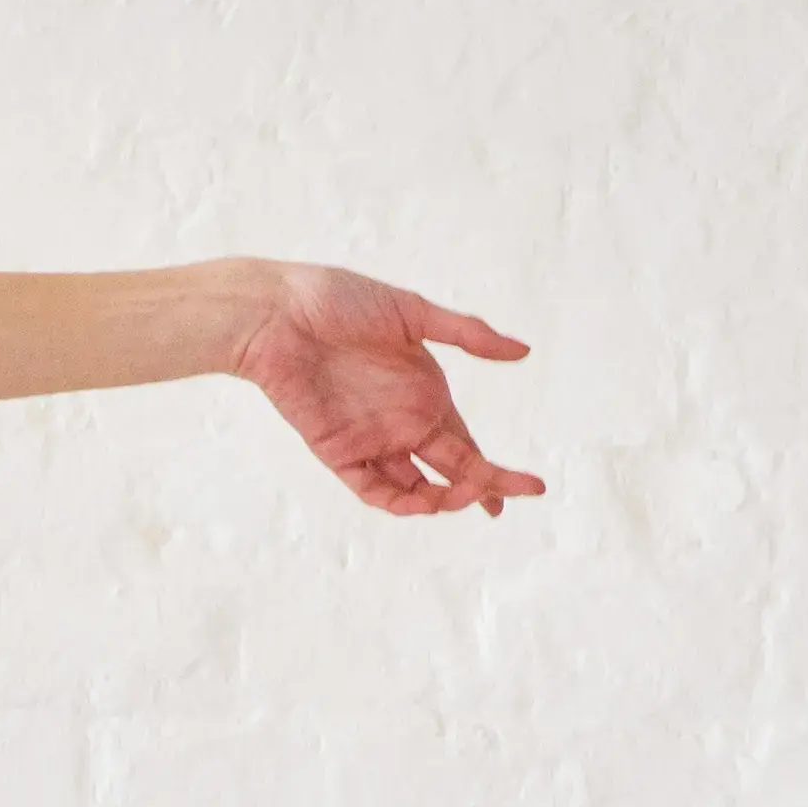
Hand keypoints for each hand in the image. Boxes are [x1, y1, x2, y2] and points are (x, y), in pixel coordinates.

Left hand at [228, 265, 543, 517]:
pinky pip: (373, 489)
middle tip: (505, 505)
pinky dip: (401, 503)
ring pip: (416, 489)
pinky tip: (427, 503)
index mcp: (425, 393)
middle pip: (450, 471)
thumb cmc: (339, 301)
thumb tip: (523, 351)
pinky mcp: (338, 452)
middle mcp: (402, 422)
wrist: (278, 313)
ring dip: (445, 499)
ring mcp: (371, 440)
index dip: (493, 471)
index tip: (530, 488)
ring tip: (469, 495)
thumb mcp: (412, 312)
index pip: (466, 444)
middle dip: (482, 490)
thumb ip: (467, 334)